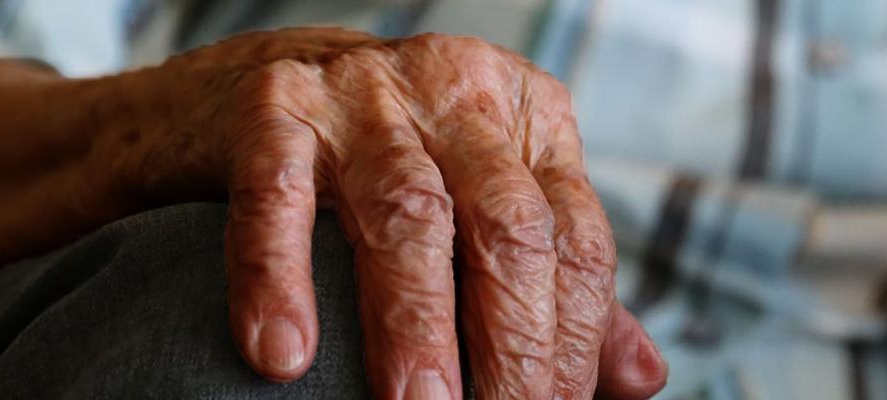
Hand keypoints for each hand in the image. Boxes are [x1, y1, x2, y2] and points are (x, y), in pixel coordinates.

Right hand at [0, 27, 665, 398]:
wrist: (242, 95)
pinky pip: (276, 190)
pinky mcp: (271, 96)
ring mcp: (364, 88)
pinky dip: (279, 275)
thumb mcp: (481, 208)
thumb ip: (553, 286)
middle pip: (507, 227)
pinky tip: (281, 357)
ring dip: (413, 322)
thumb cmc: (386, 171)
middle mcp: (460, 88)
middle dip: (510, 346)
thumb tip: (643, 380)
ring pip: (406, 210)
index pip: (574, 240)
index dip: (570, 345)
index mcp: (528, 117)